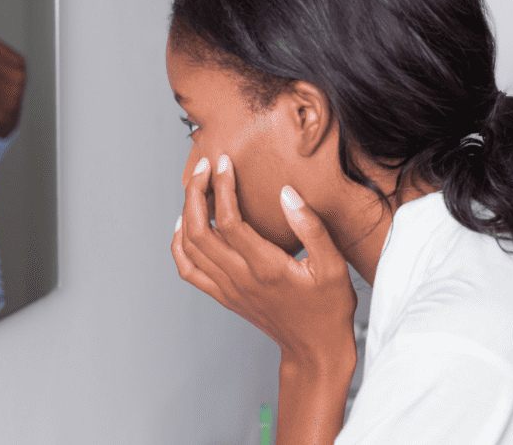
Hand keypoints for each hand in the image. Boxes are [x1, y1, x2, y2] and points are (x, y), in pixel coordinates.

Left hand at [172, 155, 357, 374]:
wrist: (315, 349)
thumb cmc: (329, 307)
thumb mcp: (333, 265)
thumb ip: (310, 227)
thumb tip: (287, 193)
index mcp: (266, 268)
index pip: (230, 220)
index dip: (223, 187)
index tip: (225, 163)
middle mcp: (241, 279)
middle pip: (199, 230)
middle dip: (196, 192)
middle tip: (204, 166)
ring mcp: (228, 289)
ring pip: (190, 247)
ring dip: (186, 212)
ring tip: (197, 186)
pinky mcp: (224, 296)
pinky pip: (189, 270)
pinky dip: (179, 245)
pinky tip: (184, 225)